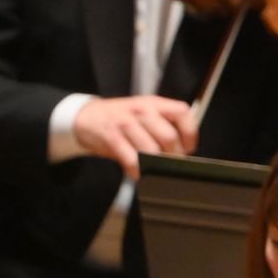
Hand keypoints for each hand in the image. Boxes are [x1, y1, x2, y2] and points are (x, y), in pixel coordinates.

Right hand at [72, 94, 195, 179]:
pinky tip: (138, 173)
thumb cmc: (120, 119)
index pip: (182, 112)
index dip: (190, 133)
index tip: (188, 148)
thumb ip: (163, 125)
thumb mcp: (143, 113)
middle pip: (169, 136)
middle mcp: (142, 110)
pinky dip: (138, 171)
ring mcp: (126, 123)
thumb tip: (184, 149)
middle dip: (173, 156)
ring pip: (151, 149)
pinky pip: (131, 159)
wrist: (87, 117)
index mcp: (154, 103)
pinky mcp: (112, 137)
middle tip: (170, 165)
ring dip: (156, 165)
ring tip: (154, 171)